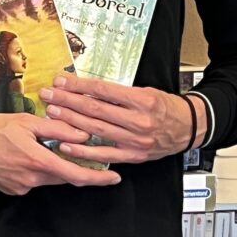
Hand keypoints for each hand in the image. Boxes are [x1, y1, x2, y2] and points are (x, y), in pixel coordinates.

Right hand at [0, 111, 121, 194]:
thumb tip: (82, 134)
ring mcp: (20, 186)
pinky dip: (34, 169)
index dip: (99, 177)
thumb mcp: (24, 121)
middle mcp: (32, 179)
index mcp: (38, 161)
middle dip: (74, 166)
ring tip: (40, 147)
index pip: (77, 174)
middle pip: (64, 176)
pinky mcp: (10, 189)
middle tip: (80, 152)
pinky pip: (31, 180)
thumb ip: (56, 129)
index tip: (115, 176)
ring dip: (51, 165)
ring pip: (47, 178)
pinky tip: (21, 154)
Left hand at [40, 73, 200, 165]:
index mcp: (142, 101)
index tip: (60, 81)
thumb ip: (117, 93)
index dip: (78, 86)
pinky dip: (83, 150)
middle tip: (48, 95)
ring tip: (52, 113)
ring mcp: (135, 141)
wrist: (189, 127)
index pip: (102, 91)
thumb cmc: (165, 107)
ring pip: (96, 130)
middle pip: (95, 109)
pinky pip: (104, 154)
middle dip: (67, 101)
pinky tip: (65, 144)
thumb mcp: (145, 91)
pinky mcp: (133, 156)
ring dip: (70, 121)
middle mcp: (138, 121)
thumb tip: (83, 88)